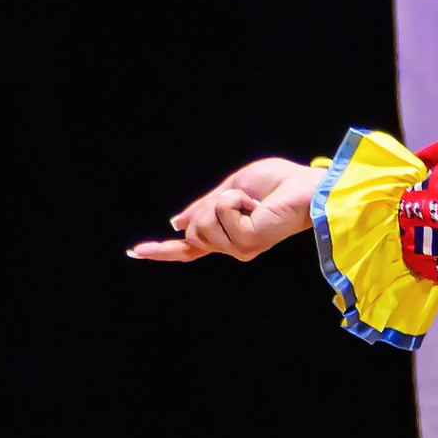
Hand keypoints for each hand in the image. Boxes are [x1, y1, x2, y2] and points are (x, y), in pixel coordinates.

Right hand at [130, 156, 322, 262]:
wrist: (305, 187)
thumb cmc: (277, 184)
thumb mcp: (230, 189)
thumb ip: (204, 207)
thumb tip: (174, 224)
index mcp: (227, 236)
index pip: (188, 248)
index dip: (160, 251)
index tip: (133, 252)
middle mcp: (232, 247)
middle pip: (191, 230)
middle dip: (207, 205)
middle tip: (240, 197)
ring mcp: (239, 249)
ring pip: (203, 223)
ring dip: (223, 201)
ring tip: (251, 201)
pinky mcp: (246, 244)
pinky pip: (220, 213)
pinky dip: (235, 200)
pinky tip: (256, 205)